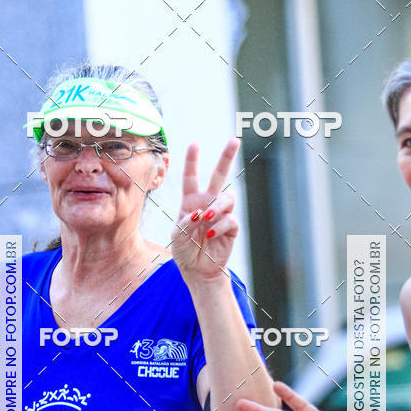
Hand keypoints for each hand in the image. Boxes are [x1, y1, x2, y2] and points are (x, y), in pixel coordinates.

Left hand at [170, 139, 238, 280]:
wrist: (198, 270)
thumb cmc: (185, 251)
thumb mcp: (177, 237)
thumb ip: (185, 223)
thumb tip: (201, 213)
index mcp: (191, 201)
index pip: (192, 177)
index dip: (193, 160)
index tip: (195, 144)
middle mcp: (208, 203)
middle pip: (219, 175)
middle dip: (226, 157)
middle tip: (234, 141)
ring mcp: (221, 214)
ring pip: (227, 198)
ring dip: (218, 207)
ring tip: (207, 218)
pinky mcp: (231, 227)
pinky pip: (230, 219)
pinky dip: (220, 225)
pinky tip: (212, 235)